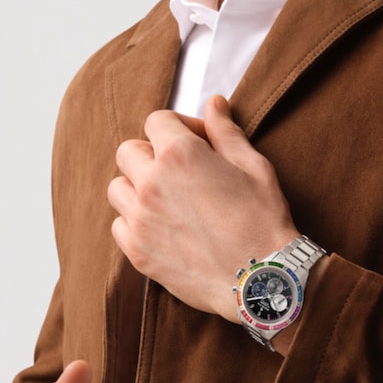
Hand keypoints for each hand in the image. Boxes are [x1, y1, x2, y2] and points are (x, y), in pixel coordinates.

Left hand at [108, 95, 297, 318]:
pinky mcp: (138, 252)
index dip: (179, 127)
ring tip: (167, 201)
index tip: (199, 143)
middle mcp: (152, 183)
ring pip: (118, 188)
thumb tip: (214, 103)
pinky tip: (162, 228)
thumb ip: (226, 132)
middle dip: (152, 154)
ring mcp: (141, 219)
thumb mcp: (254, 167)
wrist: (261, 280)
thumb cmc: (264, 220)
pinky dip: (134, 223)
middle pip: (129, 152)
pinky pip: (119, 226)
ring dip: (138, 188)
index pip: (157, 121)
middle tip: (181, 173)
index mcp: (180, 154)